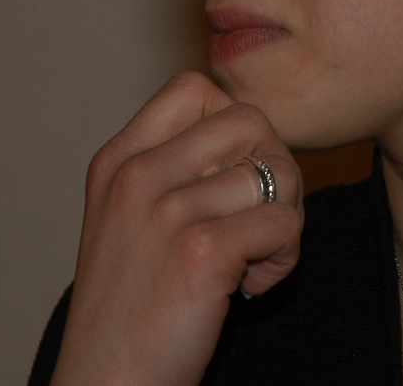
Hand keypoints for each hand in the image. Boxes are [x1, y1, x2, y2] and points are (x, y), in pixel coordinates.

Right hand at [48, 71, 303, 385]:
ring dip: (284, 222)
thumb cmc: (128, 313)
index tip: (228, 182)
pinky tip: (249, 289)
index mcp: (117, 160)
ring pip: (277, 173)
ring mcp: (166, 211)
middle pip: (251, 120)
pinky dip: (284, 260)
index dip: (235, 129)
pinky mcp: (201, 252)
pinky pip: (285, 223)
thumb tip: (252, 133)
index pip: (195, 89)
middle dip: (274, 169)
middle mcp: (137, 175)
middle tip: (257, 222)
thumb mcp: (126, 222)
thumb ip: (170, 171)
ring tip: (250, 264)